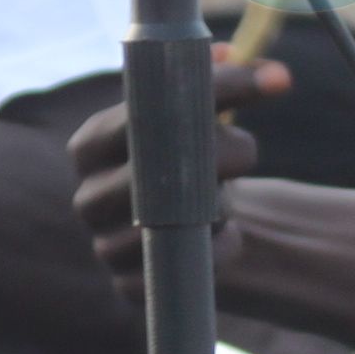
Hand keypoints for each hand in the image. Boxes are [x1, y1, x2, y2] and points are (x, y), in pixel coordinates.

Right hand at [64, 58, 285, 283]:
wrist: (185, 223)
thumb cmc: (185, 157)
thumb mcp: (195, 113)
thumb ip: (216, 83)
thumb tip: (258, 68)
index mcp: (90, 145)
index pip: (141, 112)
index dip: (208, 95)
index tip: (266, 85)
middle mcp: (87, 197)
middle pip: (151, 171)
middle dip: (214, 156)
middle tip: (246, 148)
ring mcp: (104, 245)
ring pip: (170, 223)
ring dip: (213, 209)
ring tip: (224, 201)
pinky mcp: (129, 285)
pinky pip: (183, 267)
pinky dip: (216, 249)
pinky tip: (226, 235)